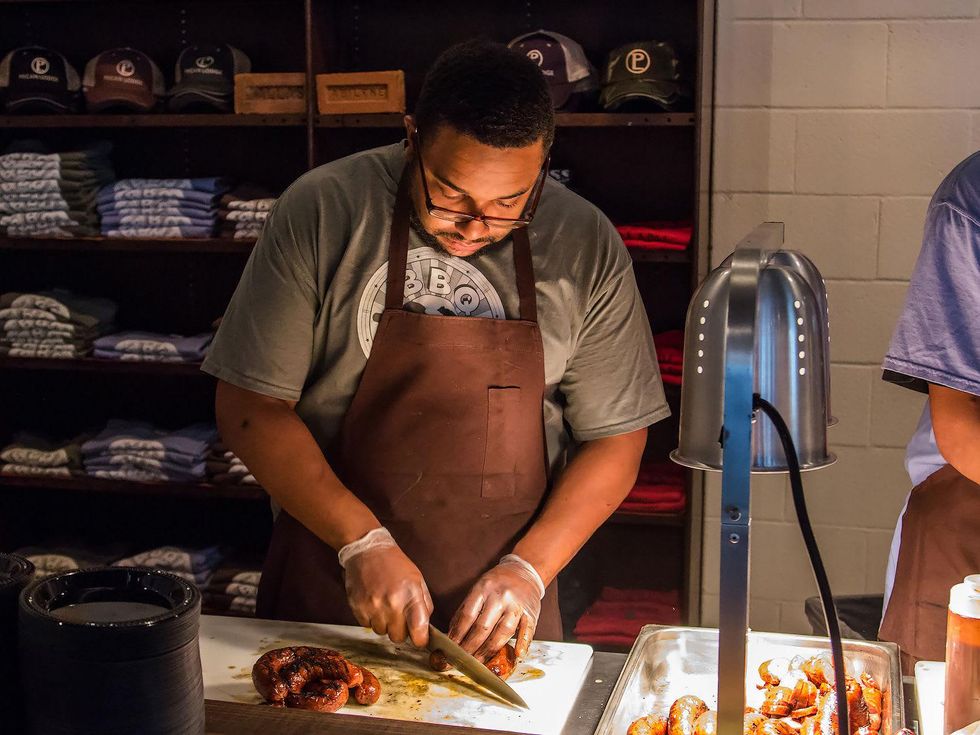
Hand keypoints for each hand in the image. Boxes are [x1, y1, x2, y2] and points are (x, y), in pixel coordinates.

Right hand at [340, 529, 432, 647]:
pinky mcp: (358, 608)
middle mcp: (392, 604)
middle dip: (400, 630)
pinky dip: (371, 618)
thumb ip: (424, 604)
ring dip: (384, 623)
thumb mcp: (418, 579)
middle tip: (399, 615)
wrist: (367, 550)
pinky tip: (373, 602)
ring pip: (382, 632)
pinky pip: (367, 626)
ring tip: (384, 604)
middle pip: (398, 637)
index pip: (419, 632)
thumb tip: (426, 627)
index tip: (419, 638)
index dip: (420, 639)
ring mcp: (373, 607)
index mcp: (411, 595)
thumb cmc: (395, 564)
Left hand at [449, 555, 543, 660]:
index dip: (458, 634)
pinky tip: (517, 655)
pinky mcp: (531, 613)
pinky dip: (523, 643)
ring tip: (478, 663)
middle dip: (470, 647)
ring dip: (489, 650)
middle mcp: (500, 596)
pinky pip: (528, 630)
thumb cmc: (497, 583)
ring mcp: (517, 605)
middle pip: (483, 627)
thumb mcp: (479, 588)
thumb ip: (466, 609)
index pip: (467, 615)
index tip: (450, 648)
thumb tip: (451, 634)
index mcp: (483, 588)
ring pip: (503, 632)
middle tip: (461, 661)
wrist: (524, 571)